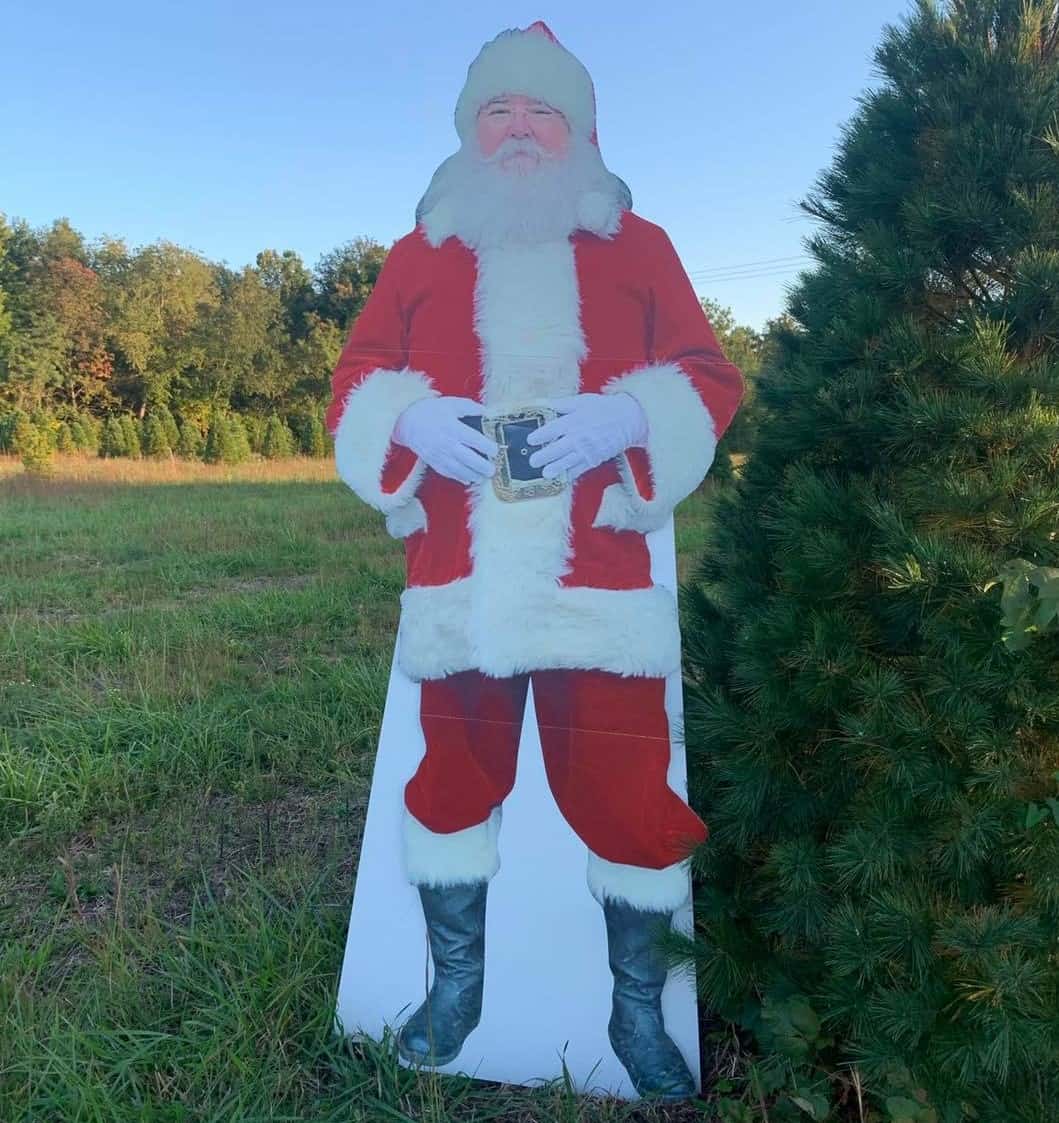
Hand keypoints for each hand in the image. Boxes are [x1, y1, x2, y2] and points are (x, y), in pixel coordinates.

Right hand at [392, 395, 498, 484]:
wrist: (407, 422)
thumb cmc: (431, 411)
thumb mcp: (451, 404)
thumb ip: (470, 407)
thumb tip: (486, 412)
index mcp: (453, 428)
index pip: (474, 440)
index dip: (487, 447)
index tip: (495, 450)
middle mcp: (447, 444)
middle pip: (469, 459)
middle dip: (483, 467)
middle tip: (493, 470)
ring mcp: (440, 455)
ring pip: (459, 470)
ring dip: (473, 475)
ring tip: (483, 477)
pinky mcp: (434, 462)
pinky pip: (448, 473)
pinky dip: (459, 478)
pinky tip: (468, 480)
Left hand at [526, 392, 647, 481]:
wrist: (628, 419)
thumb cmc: (603, 408)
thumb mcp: (581, 401)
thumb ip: (561, 404)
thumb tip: (542, 404)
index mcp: (573, 421)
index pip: (552, 429)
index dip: (540, 435)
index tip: (530, 440)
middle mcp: (578, 437)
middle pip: (558, 448)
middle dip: (544, 456)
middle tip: (532, 461)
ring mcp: (587, 450)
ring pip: (568, 461)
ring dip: (556, 468)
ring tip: (545, 474)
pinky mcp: (594, 459)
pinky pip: (580, 469)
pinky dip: (571, 474)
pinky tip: (562, 479)